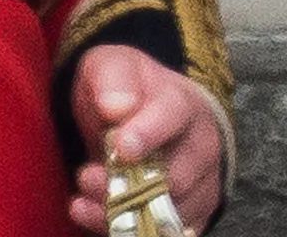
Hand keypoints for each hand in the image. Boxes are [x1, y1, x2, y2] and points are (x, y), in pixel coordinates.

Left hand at [68, 45, 224, 234]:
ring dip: (122, 212)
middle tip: (86, 175)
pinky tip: (96, 215)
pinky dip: (128, 232)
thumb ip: (112, 78)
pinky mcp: (194, 214)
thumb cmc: (130, 90)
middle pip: (175, 178)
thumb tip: (115, 106)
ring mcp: (202, 183)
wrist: (147, 112)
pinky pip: (165, 234)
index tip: (121, 147)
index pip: (173, 118)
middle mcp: (201, 146)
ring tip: (85, 199)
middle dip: (127, 184)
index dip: (148, 134)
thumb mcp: (112, 66)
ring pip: (170, 213)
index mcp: (183, 104)